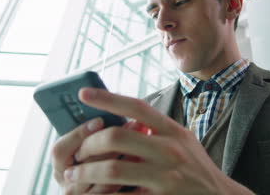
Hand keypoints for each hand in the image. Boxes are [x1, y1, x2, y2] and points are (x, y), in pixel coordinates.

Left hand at [61, 87, 253, 194]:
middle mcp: (171, 150)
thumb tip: (123, 123)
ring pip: (113, 169)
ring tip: (72, 175)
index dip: (108, 98)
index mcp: (174, 131)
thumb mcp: (184, 142)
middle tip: (78, 153)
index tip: (84, 93)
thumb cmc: (197, 168)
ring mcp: (167, 176)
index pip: (137, 107)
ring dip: (86, 172)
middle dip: (89, 144)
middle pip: (117, 137)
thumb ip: (158, 132)